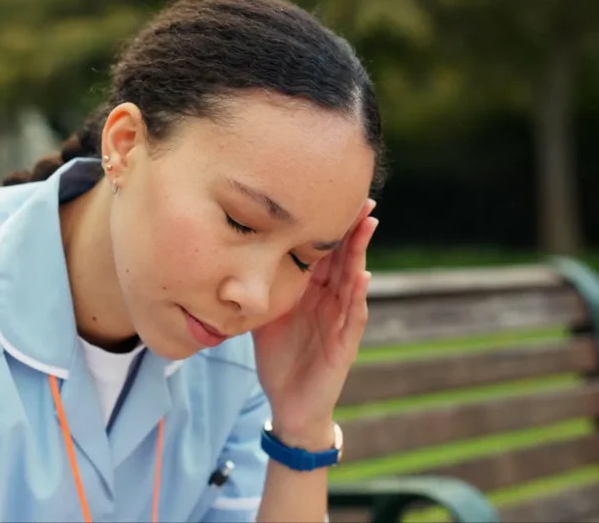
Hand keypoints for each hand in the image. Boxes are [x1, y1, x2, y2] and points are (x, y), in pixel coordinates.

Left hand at [252, 199, 377, 447]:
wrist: (288, 404)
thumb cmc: (279, 359)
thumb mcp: (263, 317)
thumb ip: (257, 290)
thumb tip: (230, 262)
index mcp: (311, 292)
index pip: (321, 252)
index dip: (326, 225)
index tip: (329, 194)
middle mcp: (330, 301)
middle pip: (343, 257)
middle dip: (352, 228)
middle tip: (362, 197)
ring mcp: (340, 321)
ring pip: (353, 280)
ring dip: (361, 253)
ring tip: (368, 224)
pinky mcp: (345, 344)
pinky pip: (354, 315)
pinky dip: (358, 296)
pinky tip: (362, 276)